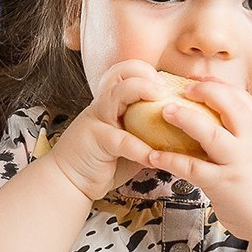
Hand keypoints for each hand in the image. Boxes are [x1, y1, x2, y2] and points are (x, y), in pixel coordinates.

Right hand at [47, 59, 166, 200]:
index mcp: (111, 101)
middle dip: (147, 75)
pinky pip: (121, 140)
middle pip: (122, 72)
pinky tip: (155, 158)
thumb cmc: (104, 161)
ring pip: (118, 94)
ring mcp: (98, 120)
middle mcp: (103, 105)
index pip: (126, 71)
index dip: (148, 72)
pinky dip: (140, 148)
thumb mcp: (129, 140)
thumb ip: (148, 132)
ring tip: (164, 107)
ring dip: (143, 92)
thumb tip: (182, 131)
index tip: (168, 87)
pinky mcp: (96, 141)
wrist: (69, 180)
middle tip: (167, 91)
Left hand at [137, 79, 251, 244]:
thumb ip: (251, 146)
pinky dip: (171, 160)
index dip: (225, 87)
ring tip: (165, 111)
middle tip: (185, 87)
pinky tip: (154, 156)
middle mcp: (250, 145)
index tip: (206, 80)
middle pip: (231, 106)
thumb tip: (234, 139)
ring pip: (210, 132)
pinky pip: (192, 168)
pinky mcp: (222, 184)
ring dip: (185, 118)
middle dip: (207, 91)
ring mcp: (236, 164)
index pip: (246, 102)